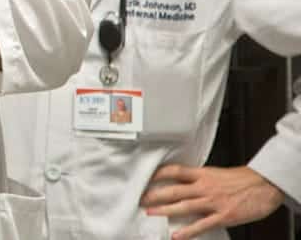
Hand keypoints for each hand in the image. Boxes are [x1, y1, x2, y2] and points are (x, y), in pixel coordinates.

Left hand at [140, 164, 284, 239]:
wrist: (265, 184)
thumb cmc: (244, 179)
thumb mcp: (218, 173)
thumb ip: (201, 178)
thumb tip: (185, 181)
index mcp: (203, 174)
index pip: (174, 171)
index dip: (157, 174)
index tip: (145, 178)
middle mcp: (205, 187)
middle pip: (173, 190)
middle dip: (154, 195)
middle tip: (140, 199)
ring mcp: (213, 202)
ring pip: (183, 206)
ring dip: (164, 210)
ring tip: (150, 213)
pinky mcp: (223, 216)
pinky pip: (202, 224)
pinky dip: (188, 231)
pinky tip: (177, 235)